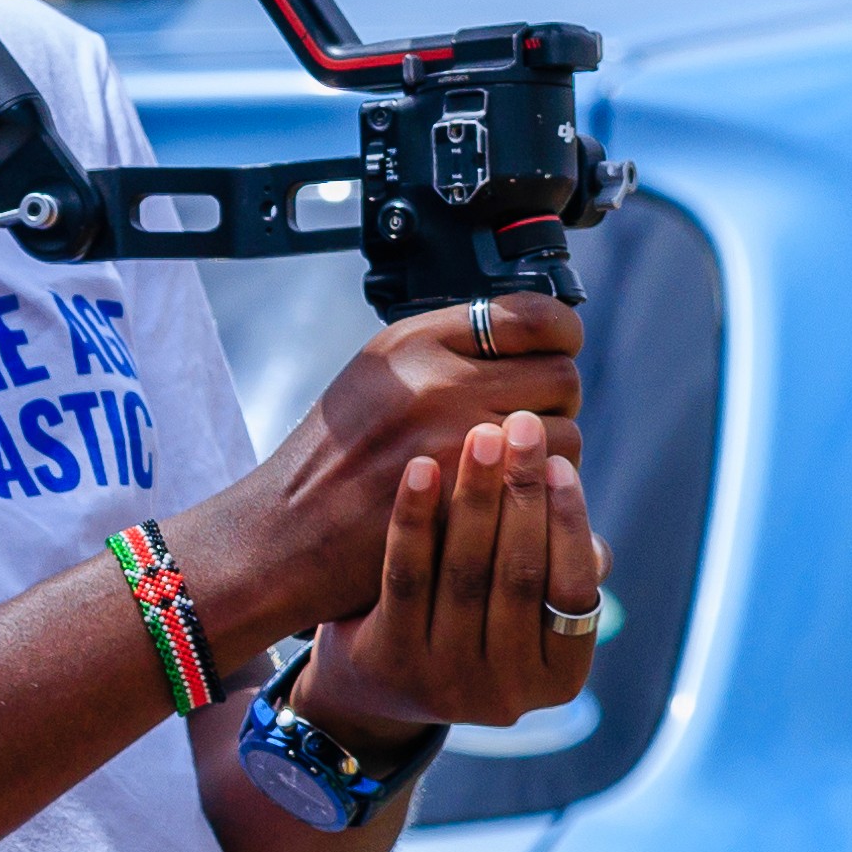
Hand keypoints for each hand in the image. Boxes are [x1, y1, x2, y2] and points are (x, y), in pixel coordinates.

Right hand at [187, 295, 584, 638]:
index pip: (535, 317)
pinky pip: (542, 486)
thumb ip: (451, 350)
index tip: (562, 351)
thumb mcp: (381, 376)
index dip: (563, 337)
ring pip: (565, 435)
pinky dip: (536, 494)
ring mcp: (453, 442)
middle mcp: (438, 382)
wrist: (286, 534)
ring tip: (509, 466)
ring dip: (551, 455)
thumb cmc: (336, 456)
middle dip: (558, 402)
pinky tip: (504, 498)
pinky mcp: (464, 500)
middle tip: (529, 424)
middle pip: (562, 376)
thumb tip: (535, 335)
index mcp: (417, 341)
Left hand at [301, 412, 607, 741]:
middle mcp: (508, 693)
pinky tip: (422, 467)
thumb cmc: (475, 621)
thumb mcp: (524, 606)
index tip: (560, 461)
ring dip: (475, 495)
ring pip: (465, 572)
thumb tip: (578, 502)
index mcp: (559, 678)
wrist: (378, 681)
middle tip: (522, 426)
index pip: (574, 590)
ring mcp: (446, 683)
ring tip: (480, 434)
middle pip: (519, 576)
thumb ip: (555, 562)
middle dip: (523, 493)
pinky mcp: (390, 661)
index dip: (569, 521)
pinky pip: (407, 576)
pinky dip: (415, 518)